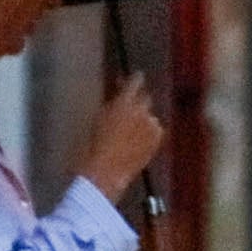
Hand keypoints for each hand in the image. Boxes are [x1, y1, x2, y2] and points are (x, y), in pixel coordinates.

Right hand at [80, 71, 164, 203]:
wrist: (105, 171)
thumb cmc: (95, 144)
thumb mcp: (100, 116)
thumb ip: (113, 102)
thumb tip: (120, 91)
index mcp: (124, 100)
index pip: (136, 81)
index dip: (135, 79)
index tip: (133, 78)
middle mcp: (142, 110)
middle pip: (146, 97)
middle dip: (138, 100)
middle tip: (129, 107)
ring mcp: (151, 125)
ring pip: (150, 116)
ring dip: (143, 119)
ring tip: (130, 131)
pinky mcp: (157, 140)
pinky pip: (156, 130)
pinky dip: (149, 132)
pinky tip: (138, 141)